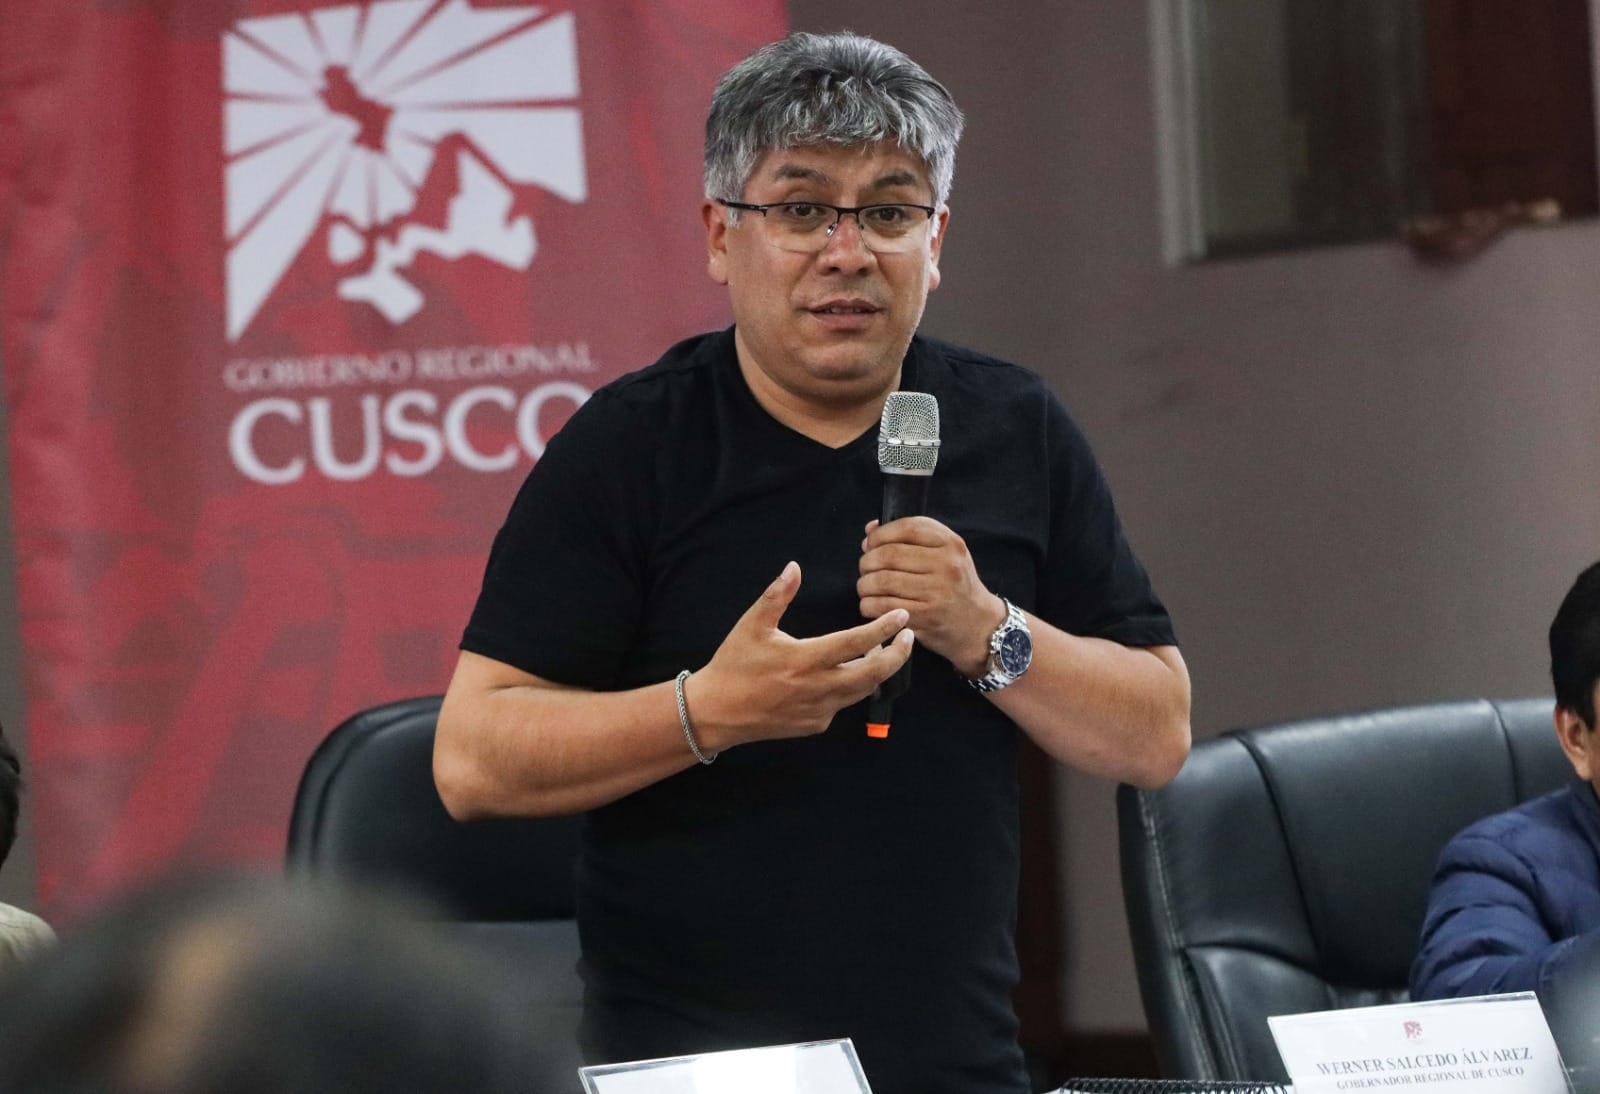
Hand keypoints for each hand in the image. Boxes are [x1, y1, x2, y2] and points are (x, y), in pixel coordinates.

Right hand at [688, 561, 913, 747]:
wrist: (717, 712)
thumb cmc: (733, 665)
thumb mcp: (751, 626)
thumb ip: (776, 596)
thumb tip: (794, 567)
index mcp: (804, 659)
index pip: (856, 642)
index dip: (884, 629)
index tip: (902, 617)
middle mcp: (817, 688)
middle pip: (873, 674)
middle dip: (897, 655)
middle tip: (908, 637)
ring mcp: (818, 710)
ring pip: (862, 691)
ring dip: (878, 671)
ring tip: (884, 651)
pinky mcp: (815, 724)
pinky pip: (843, 704)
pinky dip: (853, 687)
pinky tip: (849, 673)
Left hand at [858, 517, 1002, 676]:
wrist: (979, 625)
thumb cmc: (955, 586)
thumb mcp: (944, 554)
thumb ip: (910, 539)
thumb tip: (870, 532)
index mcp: (951, 544)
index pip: (907, 528)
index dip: (880, 535)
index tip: (870, 544)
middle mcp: (947, 565)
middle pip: (890, 554)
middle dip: (867, 561)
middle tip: (865, 569)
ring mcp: (937, 591)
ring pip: (883, 580)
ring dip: (865, 584)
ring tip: (866, 587)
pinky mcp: (926, 616)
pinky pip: (884, 606)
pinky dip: (869, 605)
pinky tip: (870, 605)